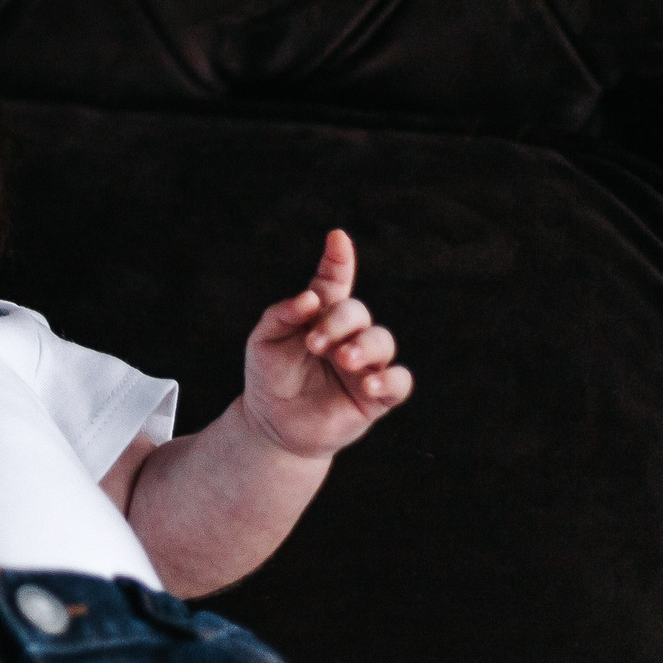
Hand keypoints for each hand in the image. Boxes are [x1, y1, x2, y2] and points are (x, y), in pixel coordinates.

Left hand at [241, 229, 412, 459]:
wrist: (273, 424)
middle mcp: (346, 335)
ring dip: (365, 345)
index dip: (338, 261)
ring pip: (383, 340)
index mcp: (318, 316)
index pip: (333, 283)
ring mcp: (363, 364)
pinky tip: (368, 384)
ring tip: (342, 359)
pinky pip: (399, 381)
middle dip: (340, 321)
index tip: (337, 239)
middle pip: (358, 312)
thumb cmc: (269, 376)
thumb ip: (281, 315)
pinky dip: (389, 379)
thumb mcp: (263, 341)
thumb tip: (308, 298)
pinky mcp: (376, 396)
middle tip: (314, 343)